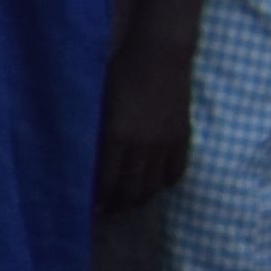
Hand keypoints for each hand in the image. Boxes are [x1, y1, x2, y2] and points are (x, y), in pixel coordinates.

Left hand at [100, 1, 200, 210]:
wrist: (159, 56)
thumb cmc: (120, 73)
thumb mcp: (99, 102)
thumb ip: (97, 130)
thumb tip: (88, 153)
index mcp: (116, 135)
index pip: (107, 177)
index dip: (101, 196)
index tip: (92, 209)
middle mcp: (142, 144)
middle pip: (131, 185)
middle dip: (119, 203)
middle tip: (110, 214)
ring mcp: (165, 142)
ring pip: (154, 181)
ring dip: (142, 197)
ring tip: (131, 205)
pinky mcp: (182, 135)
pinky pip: (176, 168)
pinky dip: (167, 181)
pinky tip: (159, 187)